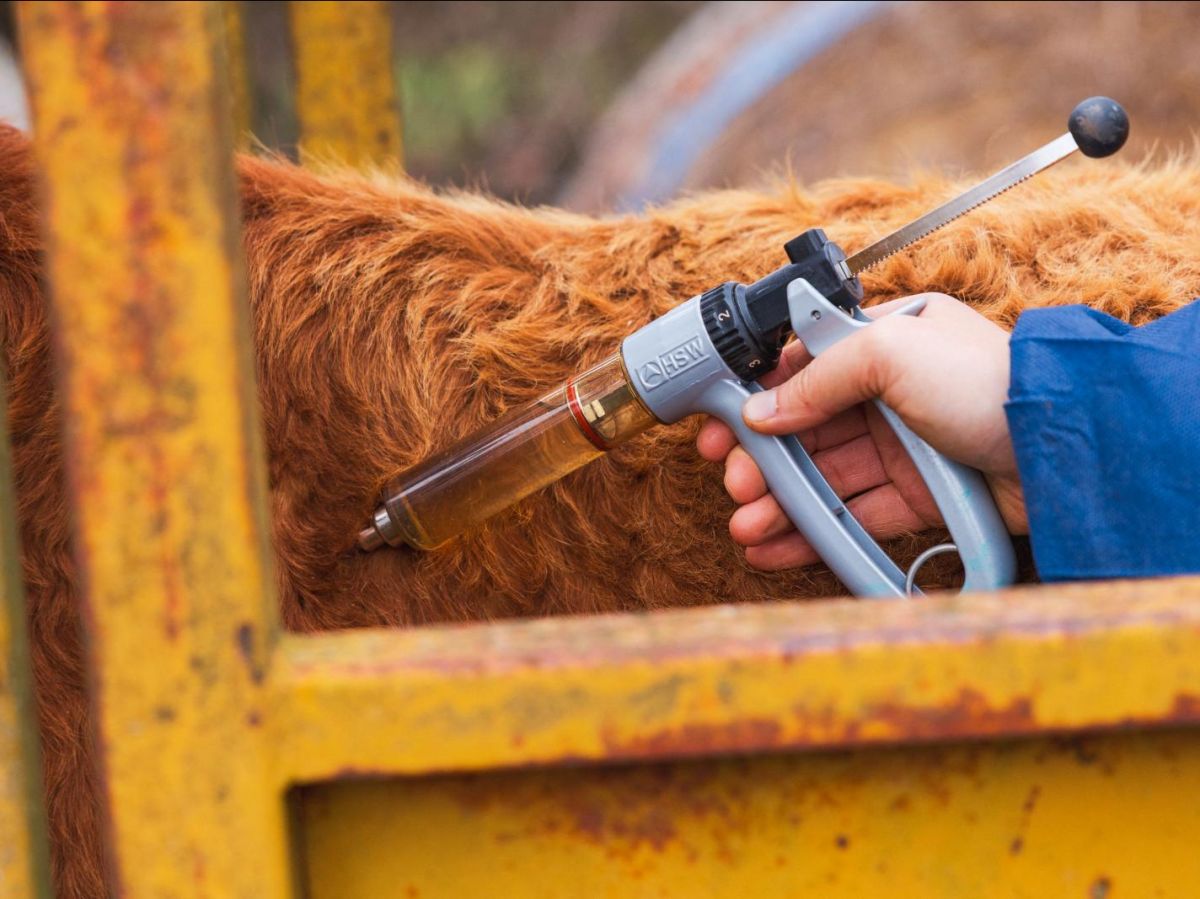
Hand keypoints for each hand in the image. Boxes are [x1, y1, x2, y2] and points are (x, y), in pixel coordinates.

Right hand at [696, 293, 1027, 570]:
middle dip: (763, 460)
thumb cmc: (988, 380)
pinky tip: (775, 545)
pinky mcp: (918, 495)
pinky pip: (854, 514)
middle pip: (806, 431)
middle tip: (735, 484)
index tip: (722, 425)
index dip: (757, 398)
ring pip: (824, 477)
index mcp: (883, 343)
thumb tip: (759, 412)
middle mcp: (890, 394)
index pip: (802, 369)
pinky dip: (815, 530)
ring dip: (781, 501)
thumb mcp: (891, 350)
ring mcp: (903, 447)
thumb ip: (818, 378)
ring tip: (745, 525)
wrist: (1061, 445)